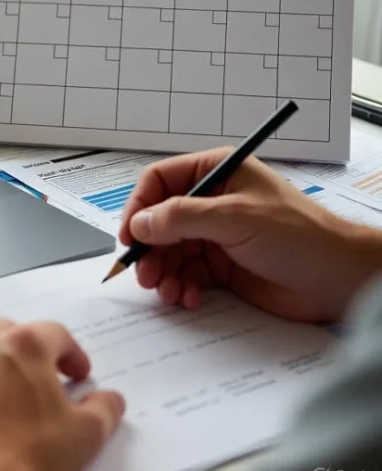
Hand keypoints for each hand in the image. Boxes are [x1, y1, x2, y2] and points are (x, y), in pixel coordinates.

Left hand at [0, 319, 124, 470]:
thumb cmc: (34, 462)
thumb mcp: (86, 437)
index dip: (70, 354)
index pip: (54, 334)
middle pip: (3, 332)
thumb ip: (102, 409)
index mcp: (24, 346)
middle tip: (32, 379)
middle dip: (20, 351)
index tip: (76, 375)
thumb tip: (110, 399)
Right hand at [119, 148, 381, 321]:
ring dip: (163, 272)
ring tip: (168, 291)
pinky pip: (186, 275)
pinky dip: (181, 287)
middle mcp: (212, 202)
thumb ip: (181, 218)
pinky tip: (189, 297)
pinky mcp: (222, 267)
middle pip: (159, 221)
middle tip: (146, 274)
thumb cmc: (300, 236)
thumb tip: (139, 224)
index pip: (159, 181)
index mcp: (216, 173)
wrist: (340, 279)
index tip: (129, 236)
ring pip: (169, 252)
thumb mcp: (234, 218)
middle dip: (149, 249)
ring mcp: (216, 235)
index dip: (139, 207)